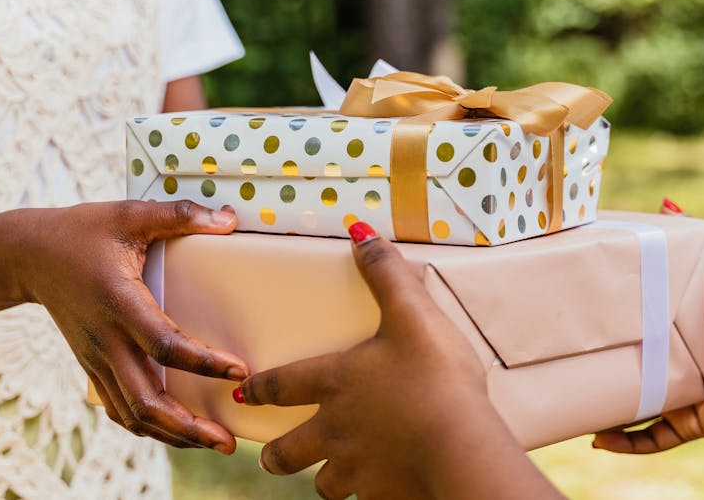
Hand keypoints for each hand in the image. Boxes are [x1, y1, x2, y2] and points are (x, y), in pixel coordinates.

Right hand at [11, 200, 249, 453]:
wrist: (27, 256)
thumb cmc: (81, 232)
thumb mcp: (129, 214)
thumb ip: (178, 216)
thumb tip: (227, 219)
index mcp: (119, 302)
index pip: (163, 344)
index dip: (203, 362)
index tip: (238, 370)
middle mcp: (106, 339)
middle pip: (145, 401)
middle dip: (188, 426)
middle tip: (227, 438)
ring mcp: (96, 358)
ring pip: (132, 414)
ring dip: (172, 434)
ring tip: (211, 441)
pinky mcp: (92, 366)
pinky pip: (120, 409)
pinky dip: (148, 427)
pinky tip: (176, 432)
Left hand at [235, 223, 516, 499]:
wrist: (459, 447)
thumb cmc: (435, 376)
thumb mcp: (413, 314)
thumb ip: (386, 272)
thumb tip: (359, 230)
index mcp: (335, 382)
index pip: (281, 385)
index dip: (259, 389)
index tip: (243, 394)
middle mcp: (335, 429)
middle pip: (287, 451)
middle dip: (275, 454)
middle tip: (270, 455)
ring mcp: (356, 468)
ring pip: (324, 482)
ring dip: (323, 479)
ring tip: (330, 477)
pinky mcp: (382, 495)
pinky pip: (365, 499)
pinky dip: (370, 494)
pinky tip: (383, 488)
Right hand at [592, 199, 703, 453]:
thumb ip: (701, 241)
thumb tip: (665, 205)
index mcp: (682, 327)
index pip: (639, 324)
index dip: (613, 320)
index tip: (580, 309)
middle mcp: (677, 362)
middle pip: (630, 364)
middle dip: (598, 365)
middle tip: (564, 355)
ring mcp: (681, 394)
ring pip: (632, 405)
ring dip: (600, 409)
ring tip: (570, 402)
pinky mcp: (691, 422)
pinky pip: (652, 438)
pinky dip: (625, 443)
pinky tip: (598, 438)